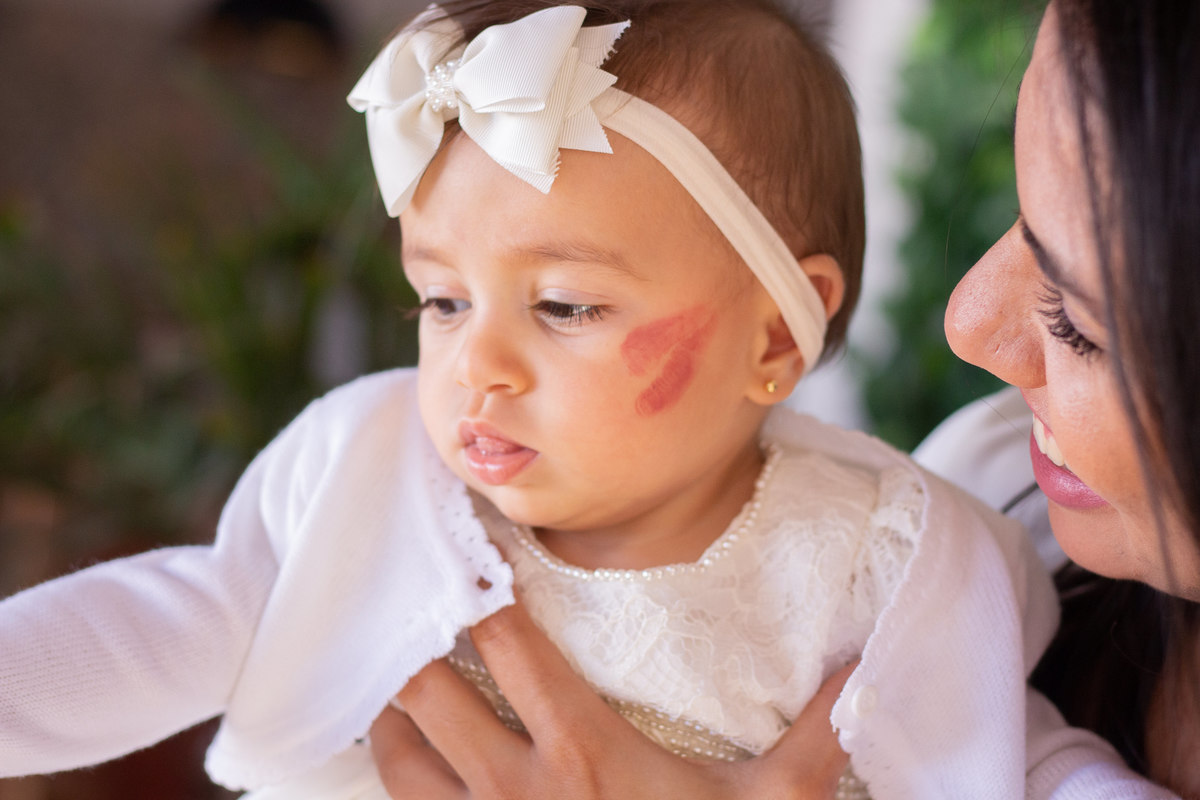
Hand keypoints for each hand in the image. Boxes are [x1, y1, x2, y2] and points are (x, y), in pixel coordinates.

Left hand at [369, 600, 853, 799]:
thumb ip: (813, 735)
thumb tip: (864, 665)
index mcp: (583, 752)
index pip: (504, 636)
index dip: (480, 579)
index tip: (474, 541)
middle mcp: (513, 788)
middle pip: (425, 681)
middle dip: (417, 633)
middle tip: (429, 596)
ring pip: (396, 746)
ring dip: (397, 704)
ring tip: (415, 670)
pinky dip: (398, 768)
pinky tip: (417, 751)